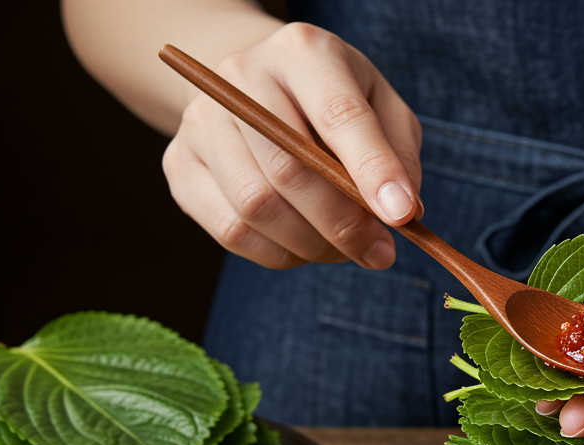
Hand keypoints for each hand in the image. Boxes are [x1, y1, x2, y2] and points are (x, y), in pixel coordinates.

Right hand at [162, 23, 421, 269]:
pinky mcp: (180, 165)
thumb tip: (403, 211)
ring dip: (312, 245)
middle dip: (343, 224)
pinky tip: (305, 245)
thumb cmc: (334, 101)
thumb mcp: (382, 108)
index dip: (372, 170)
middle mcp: (240, 78)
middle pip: (289, 168)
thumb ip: (398, 154)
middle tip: (380, 253)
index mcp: (302, 51)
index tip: (402, 215)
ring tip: (344, 248)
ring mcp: (201, 121)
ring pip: (257, 206)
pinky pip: (231, 231)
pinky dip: (279, 253)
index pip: (338, 114)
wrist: (259, 89)